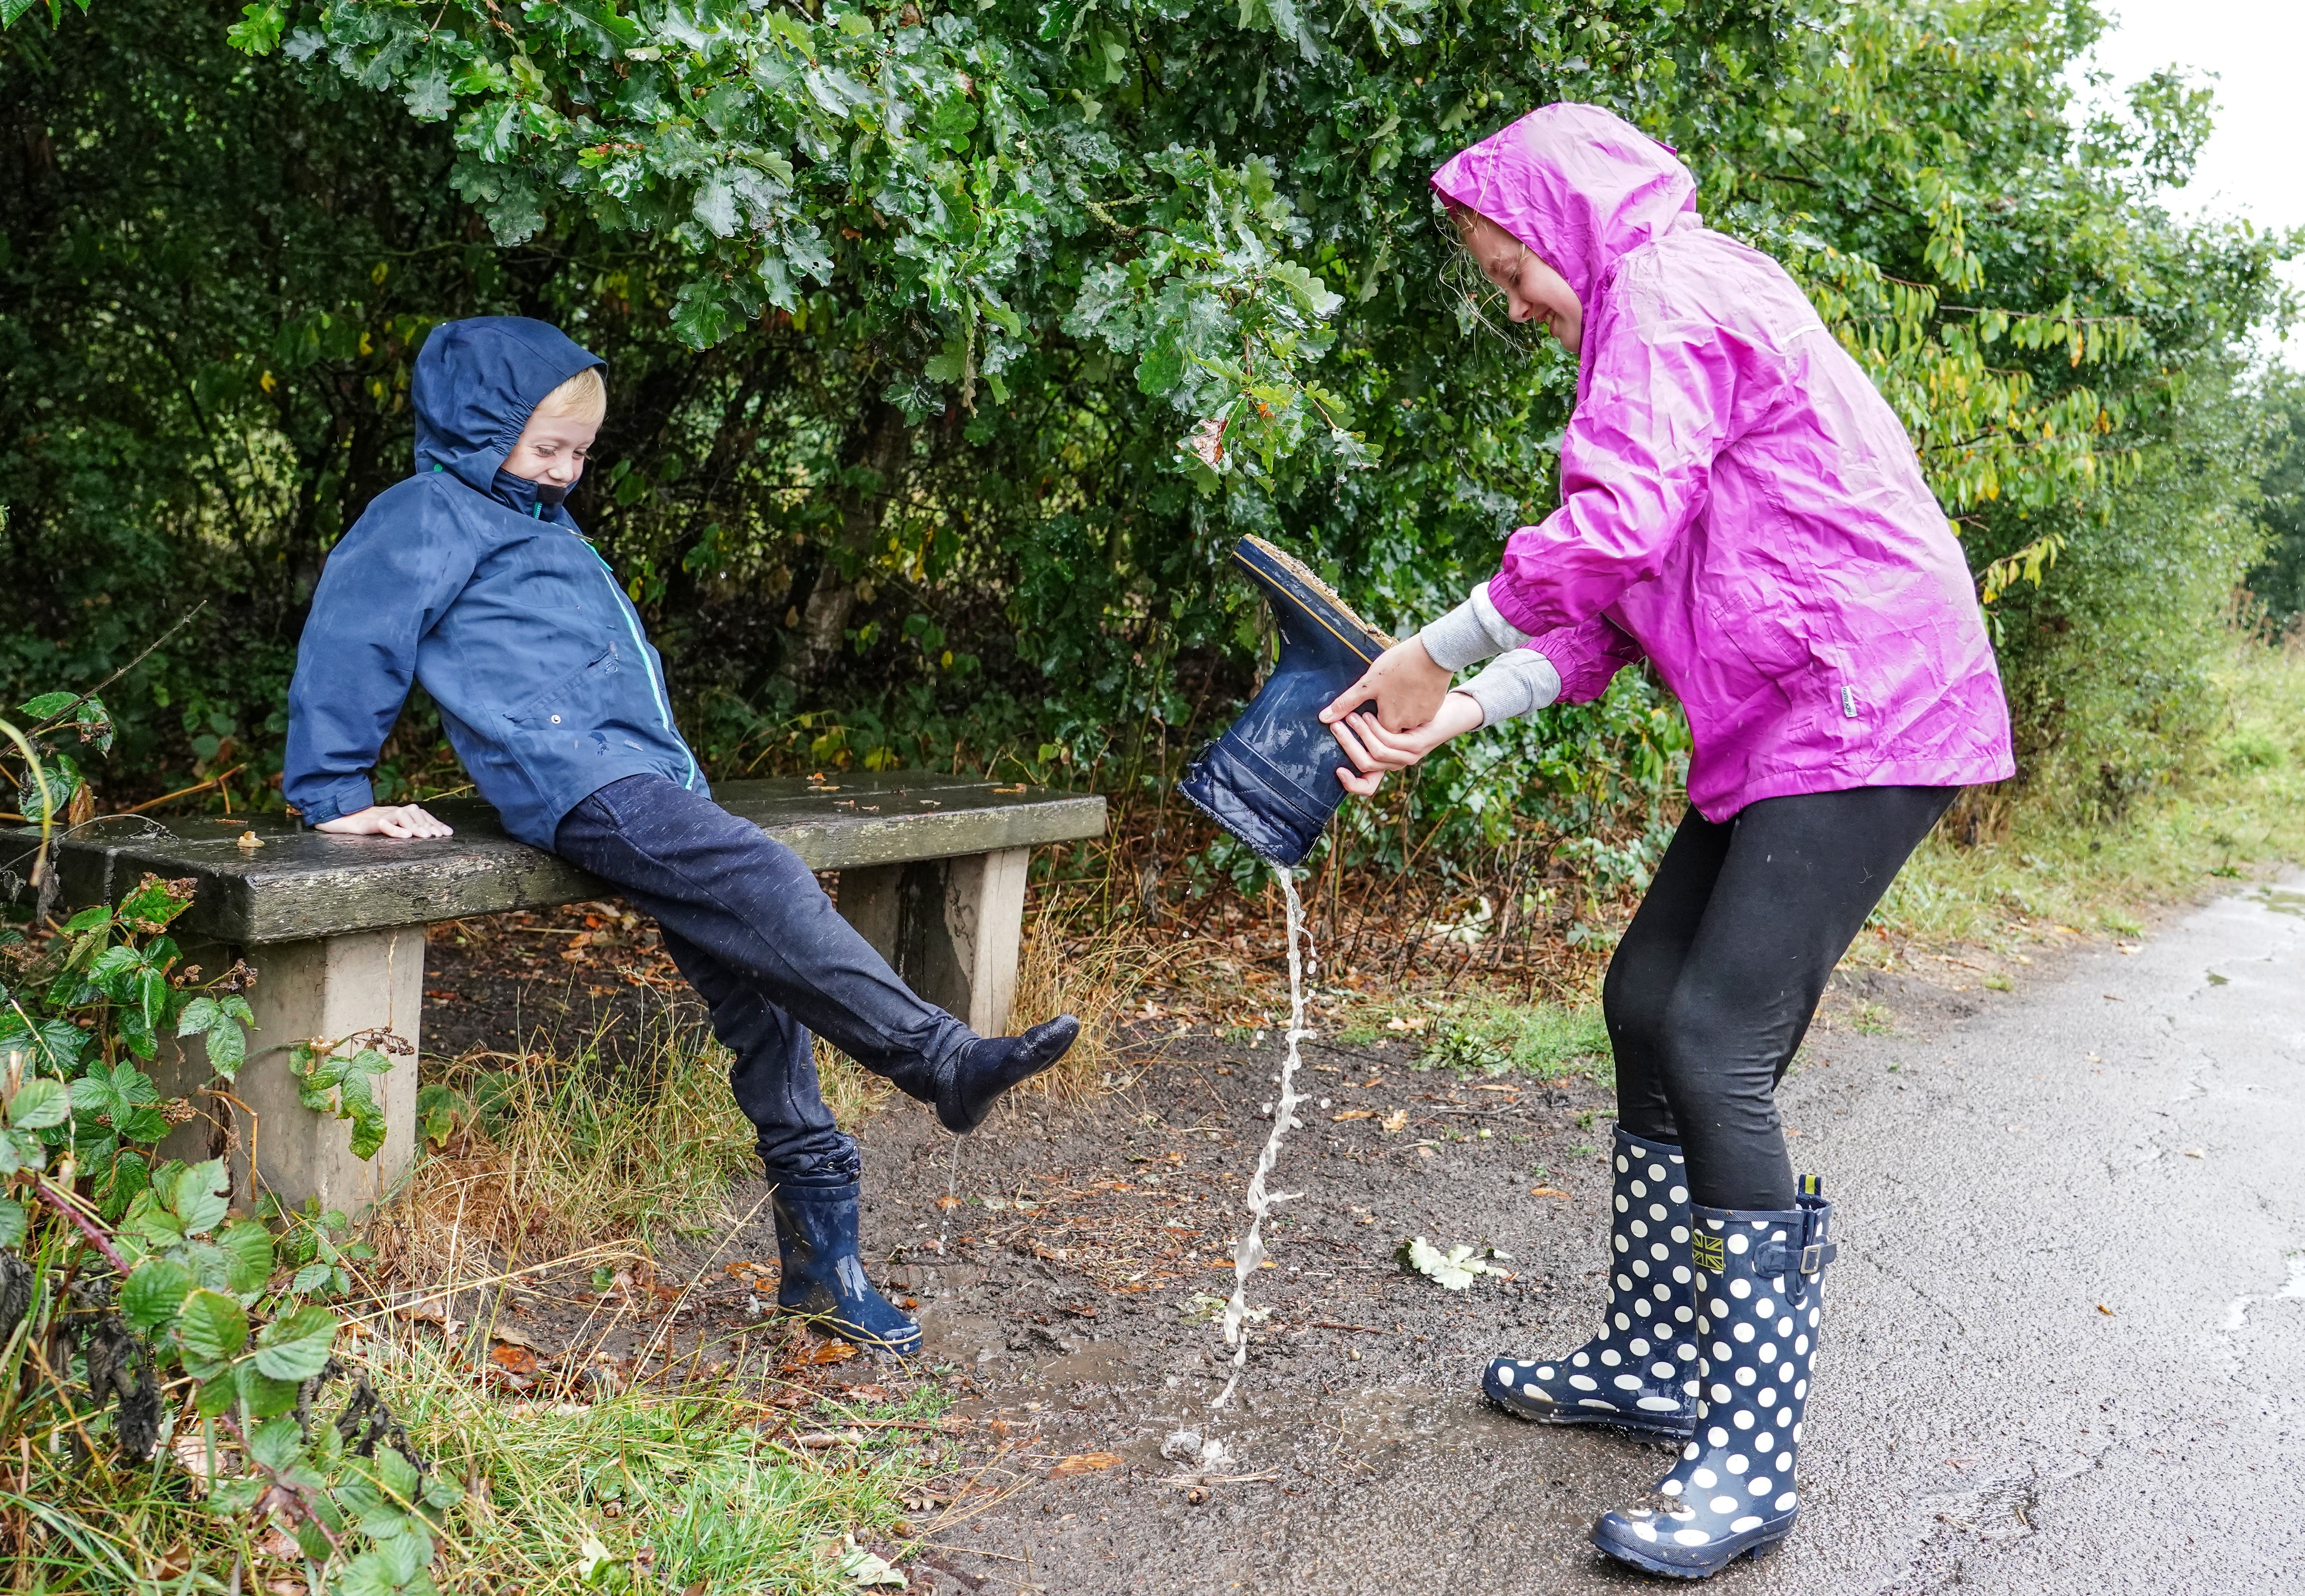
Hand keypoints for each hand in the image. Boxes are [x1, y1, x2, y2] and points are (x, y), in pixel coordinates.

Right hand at [314, 804, 453, 839]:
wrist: (333, 817)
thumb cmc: (359, 824)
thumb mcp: (383, 827)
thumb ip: (399, 829)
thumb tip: (420, 837)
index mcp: (395, 814)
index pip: (419, 815)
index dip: (434, 822)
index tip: (448, 833)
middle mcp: (389, 812)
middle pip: (413, 813)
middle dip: (429, 824)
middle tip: (440, 836)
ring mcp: (377, 816)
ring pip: (400, 815)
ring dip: (415, 825)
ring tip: (426, 836)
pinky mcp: (365, 824)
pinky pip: (381, 823)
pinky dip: (394, 828)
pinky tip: (404, 835)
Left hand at [1319, 635, 1453, 732]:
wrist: (1434, 653)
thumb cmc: (1398, 666)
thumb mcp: (1368, 683)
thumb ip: (1346, 703)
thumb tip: (1324, 718)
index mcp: (1390, 723)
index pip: (1374, 734)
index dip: (1367, 723)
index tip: (1364, 708)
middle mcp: (1408, 727)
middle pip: (1391, 728)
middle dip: (1384, 715)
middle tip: (1383, 694)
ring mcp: (1423, 718)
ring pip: (1406, 720)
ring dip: (1399, 709)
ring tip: (1396, 688)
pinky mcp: (1434, 708)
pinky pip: (1420, 712)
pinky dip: (1413, 703)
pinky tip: (1410, 686)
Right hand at [1330, 692, 1484, 796]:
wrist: (1447, 715)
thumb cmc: (1412, 717)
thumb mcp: (1385, 726)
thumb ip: (1366, 731)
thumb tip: (1336, 724)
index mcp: (1387, 764)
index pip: (1367, 787)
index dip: (1351, 784)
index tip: (1338, 769)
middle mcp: (1397, 765)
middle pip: (1365, 765)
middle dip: (1347, 744)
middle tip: (1335, 725)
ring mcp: (1408, 757)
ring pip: (1376, 753)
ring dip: (1359, 733)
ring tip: (1351, 716)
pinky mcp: (1416, 746)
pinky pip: (1389, 742)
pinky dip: (1375, 728)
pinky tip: (1369, 714)